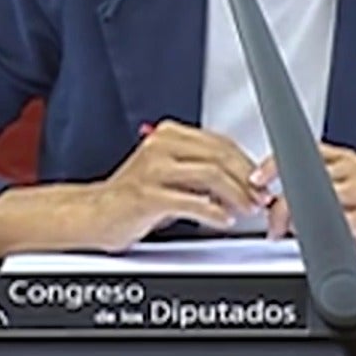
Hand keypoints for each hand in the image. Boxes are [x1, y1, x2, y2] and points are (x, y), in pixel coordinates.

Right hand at [84, 120, 270, 251]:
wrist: (94, 213)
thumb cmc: (133, 197)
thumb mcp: (171, 174)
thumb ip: (201, 170)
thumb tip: (243, 180)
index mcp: (169, 135)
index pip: (221, 142)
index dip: (246, 163)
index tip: (261, 183)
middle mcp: (161, 145)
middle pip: (219, 155)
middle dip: (246, 180)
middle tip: (259, 199)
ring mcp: (153, 169)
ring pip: (210, 175)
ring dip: (235, 195)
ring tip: (245, 210)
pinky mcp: (147, 195)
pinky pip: (191, 202)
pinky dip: (213, 213)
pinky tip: (223, 220)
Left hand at [258, 143, 355, 263]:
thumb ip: (331, 196)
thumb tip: (295, 213)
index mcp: (353, 163)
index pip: (308, 151)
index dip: (277, 162)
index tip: (258, 178)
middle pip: (304, 168)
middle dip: (278, 189)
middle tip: (265, 212)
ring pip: (314, 191)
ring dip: (290, 213)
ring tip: (281, 230)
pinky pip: (334, 219)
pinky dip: (314, 229)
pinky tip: (306, 238)